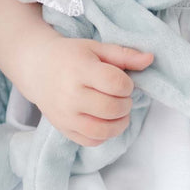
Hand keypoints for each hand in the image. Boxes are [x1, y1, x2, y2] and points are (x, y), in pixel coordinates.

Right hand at [27, 35, 153, 146]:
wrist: (38, 67)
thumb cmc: (72, 55)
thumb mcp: (97, 48)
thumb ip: (124, 55)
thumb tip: (151, 59)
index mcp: (80, 69)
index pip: (115, 83)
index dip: (127, 84)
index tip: (124, 81)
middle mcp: (70, 95)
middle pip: (111, 109)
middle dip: (126, 103)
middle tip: (122, 96)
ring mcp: (65, 115)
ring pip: (102, 131)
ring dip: (120, 123)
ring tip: (119, 111)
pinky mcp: (63, 129)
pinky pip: (91, 141)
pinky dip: (105, 135)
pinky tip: (106, 121)